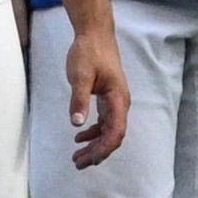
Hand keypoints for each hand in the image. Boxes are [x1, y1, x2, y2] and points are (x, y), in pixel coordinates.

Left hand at [62, 22, 130, 167]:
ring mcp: (115, 101)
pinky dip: (93, 133)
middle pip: (113, 136)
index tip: (88, 159)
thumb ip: (79, 100)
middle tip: (78, 163)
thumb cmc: (89, 52)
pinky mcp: (108, 98)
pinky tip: (80, 137)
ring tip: (77, 156)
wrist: (95, 34)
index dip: (103, 149)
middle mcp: (120, 103)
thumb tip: (77, 124)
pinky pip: (104, 122)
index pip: (115, 132)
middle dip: (97, 153)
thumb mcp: (80, 75)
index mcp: (118, 99)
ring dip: (94, 145)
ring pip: (108, 131)